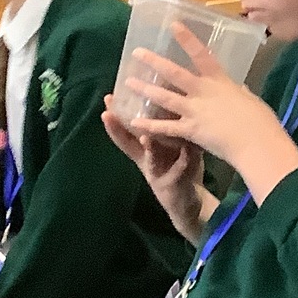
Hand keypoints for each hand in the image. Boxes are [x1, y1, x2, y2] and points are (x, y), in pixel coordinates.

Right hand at [103, 104, 215, 242]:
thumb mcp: (173, 146)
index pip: (127, 131)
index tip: (108, 99)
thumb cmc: (179, 168)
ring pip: (151, 160)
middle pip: (129, 143)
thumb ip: (169, 127)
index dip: (116, 116)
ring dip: (149, 148)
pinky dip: (183, 162)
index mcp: (145, 149)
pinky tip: (189, 151)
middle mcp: (146, 161)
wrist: (189, 203)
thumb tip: (171, 95)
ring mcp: (157, 175)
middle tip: (108, 114)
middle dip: (118, 128)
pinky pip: (179, 172)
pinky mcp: (172, 187)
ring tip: (146, 138)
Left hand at [122, 28, 297, 206]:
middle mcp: (204, 92)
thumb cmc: (261, 122)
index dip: (187, 39)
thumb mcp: (250, 100)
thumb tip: (237, 89)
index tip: (173, 25)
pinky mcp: (190, 130)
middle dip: (154, 62)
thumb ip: (238, 93)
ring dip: (145, 89)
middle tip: (137, 53)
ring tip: (128, 83)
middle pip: (174, 73)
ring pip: (164, 97)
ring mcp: (195, 110)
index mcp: (221, 81)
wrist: (257, 143)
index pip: (201, 54)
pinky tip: (133, 122)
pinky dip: (149, 125)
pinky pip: (165, 127)